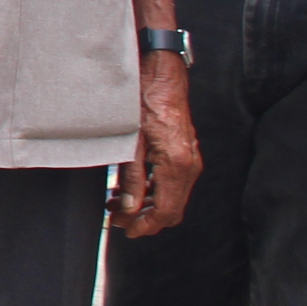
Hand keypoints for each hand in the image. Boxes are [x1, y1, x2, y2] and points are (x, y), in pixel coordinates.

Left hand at [111, 53, 199, 236]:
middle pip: (171, 209)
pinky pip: (173, 183)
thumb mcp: (130, 142)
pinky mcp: (185, 153)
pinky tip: (130, 188)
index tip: (125, 230)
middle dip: (144, 219)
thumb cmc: (144, 101)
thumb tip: (128, 207)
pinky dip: (153, 191)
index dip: (145, 225)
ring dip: (146, 206)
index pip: (165, 211)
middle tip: (116, 218)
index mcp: (176, 165)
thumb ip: (130, 178)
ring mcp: (190, 160)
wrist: (162, 75)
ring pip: (172, 198)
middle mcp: (189, 165)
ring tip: (116, 203)